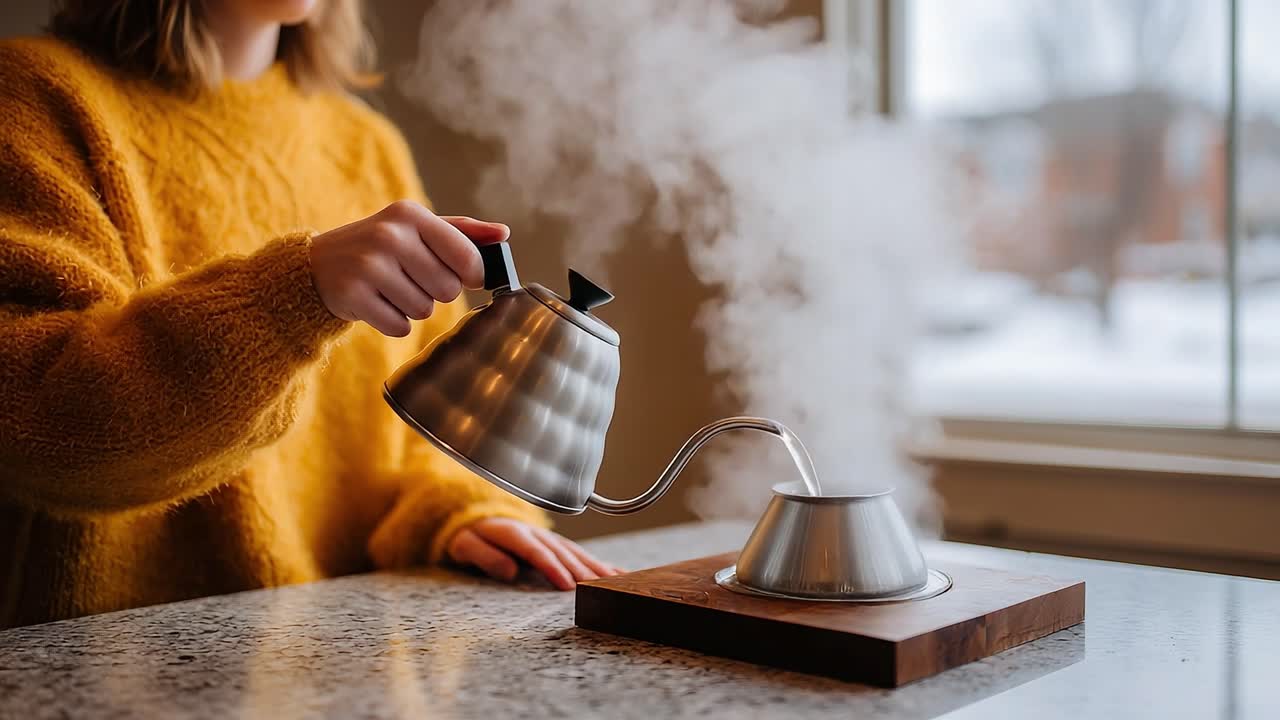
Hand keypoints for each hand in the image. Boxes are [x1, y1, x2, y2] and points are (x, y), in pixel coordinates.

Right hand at [310, 200, 508, 336]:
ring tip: (390, 289)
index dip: (470, 275)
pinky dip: (393, 322)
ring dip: (412, 307)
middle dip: (436, 292)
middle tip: (411, 279)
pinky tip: (376, 303)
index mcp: (411, 214)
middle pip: (448, 289)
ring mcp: (369, 265)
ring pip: (424, 310)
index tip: (462, 276)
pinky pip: (400, 326)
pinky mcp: (354, 295)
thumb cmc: (381, 247)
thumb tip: (503, 234)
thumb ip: (462, 232)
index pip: (467, 257)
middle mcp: (390, 235)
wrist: (318, 265)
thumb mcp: (416, 229)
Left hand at [447, 517, 621, 590]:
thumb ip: (484, 555)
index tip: (567, 585)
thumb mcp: (465, 545)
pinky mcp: (556, 544)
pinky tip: (618, 573)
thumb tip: (509, 570)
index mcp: (514, 533)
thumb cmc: (470, 536)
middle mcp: (537, 534)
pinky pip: (580, 553)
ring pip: (576, 552)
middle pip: (562, 553)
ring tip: (615, 581)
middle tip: (599, 588)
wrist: (477, 519)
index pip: (537, 552)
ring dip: (596, 567)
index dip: (553, 568)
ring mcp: (549, 538)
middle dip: (581, 570)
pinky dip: (599, 563)